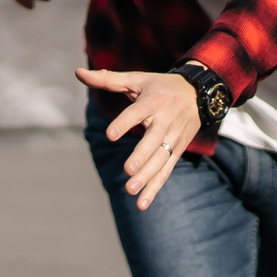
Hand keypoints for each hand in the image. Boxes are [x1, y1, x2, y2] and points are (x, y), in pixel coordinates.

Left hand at [74, 67, 200, 210]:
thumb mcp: (136, 79)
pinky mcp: (177, 151)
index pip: (137, 112)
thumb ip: (107, 79)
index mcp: (153, 101)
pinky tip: (142, 203)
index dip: (124, 123)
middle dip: (141, 157)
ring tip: (130, 190)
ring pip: (161, 160)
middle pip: (153, 141)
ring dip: (147, 177)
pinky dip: (155, 188)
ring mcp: (173, 138)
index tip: (110, 135)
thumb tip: (78, 73)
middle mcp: (165, 121)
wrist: (199, 94)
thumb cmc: (159, 86)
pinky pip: (166, 171)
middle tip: (127, 170)